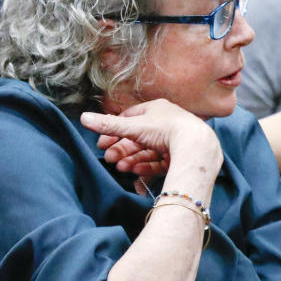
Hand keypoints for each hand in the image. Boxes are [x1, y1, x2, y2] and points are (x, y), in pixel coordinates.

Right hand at [81, 99, 222, 177]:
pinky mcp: (180, 156)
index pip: (130, 119)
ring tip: (121, 168)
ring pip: (148, 151)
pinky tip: (135, 171)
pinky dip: (146, 166)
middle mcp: (167, 122)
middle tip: (109, 159)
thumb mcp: (133, 127)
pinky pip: (159, 161)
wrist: (196, 146)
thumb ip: (108, 125)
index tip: (102, 143)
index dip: (115, 131)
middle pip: (138, 137)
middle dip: (122, 148)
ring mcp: (175, 140)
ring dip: (132, 159)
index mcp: (157, 109)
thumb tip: (83, 118)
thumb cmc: (167, 129)